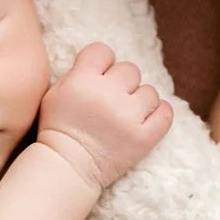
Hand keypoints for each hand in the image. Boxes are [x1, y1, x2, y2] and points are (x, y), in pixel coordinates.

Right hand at [37, 42, 173, 190]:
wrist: (68, 167)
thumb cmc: (58, 129)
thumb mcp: (54, 94)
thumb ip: (77, 73)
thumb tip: (101, 62)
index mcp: (82, 80)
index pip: (103, 51)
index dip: (103, 63)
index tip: (100, 77)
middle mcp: (107, 94)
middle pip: (130, 69)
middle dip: (122, 83)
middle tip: (113, 100)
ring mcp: (128, 117)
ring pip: (149, 91)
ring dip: (140, 100)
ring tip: (128, 114)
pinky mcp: (143, 138)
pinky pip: (165, 114)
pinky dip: (160, 113)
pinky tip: (148, 117)